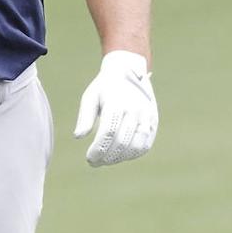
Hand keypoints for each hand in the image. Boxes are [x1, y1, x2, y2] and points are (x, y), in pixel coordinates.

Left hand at [72, 50, 157, 166]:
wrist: (129, 70)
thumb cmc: (105, 87)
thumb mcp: (90, 96)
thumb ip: (85, 117)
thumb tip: (78, 136)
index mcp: (116, 102)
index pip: (108, 133)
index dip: (98, 149)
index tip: (89, 158)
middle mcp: (134, 109)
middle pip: (121, 142)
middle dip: (107, 157)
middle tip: (95, 162)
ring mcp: (146, 116)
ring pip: (136, 146)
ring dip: (120, 158)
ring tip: (106, 160)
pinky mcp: (153, 121)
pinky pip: (146, 144)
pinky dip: (133, 155)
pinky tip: (121, 156)